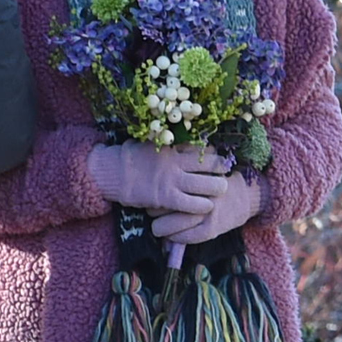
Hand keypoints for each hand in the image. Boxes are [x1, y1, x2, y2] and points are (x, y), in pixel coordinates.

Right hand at [87, 141, 232, 216]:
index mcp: (174, 147)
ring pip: (206, 185)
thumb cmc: (132, 156)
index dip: (215, 152)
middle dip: (222, 168)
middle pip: (210, 164)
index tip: (221, 155)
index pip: (203, 148)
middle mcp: (177, 162)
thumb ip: (170, 141)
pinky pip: (191, 204)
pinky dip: (203, 205)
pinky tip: (208, 206)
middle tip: (228, 171)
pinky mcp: (166, 197)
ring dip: (218, 187)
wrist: (113, 172)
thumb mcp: (153, 142)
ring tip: (223, 189)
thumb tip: (186, 135)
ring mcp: (172, 180)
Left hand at [153, 169, 265, 244]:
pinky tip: (171, 236)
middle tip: (152, 212)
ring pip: (173, 226)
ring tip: (159, 227)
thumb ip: (182, 174)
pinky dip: (175, 238)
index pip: (168, 190)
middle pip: (167, 207)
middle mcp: (202, 196)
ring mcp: (207, 214)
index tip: (153, 197)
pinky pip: (186, 238)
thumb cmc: (216, 181)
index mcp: (198, 180)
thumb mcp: (201, 171)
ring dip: (161, 228)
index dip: (156, 195)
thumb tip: (157, 186)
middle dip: (154, 212)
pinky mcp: (212, 230)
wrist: (243, 197)